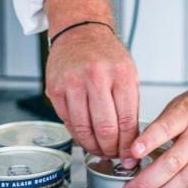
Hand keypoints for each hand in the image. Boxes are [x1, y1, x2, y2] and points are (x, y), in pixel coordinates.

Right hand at [45, 25, 138, 158]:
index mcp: (120, 74)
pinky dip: (77, 133)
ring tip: (100, 149)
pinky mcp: (55, 89)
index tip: (129, 155)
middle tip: (114, 155)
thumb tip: (131, 140)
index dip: (128, 145)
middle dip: (111, 149)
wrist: (80, 31)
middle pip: (105, 128)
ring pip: (84, 129)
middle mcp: (96, 77)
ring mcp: (73, 83)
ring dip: (93, 146)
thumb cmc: (105, 53)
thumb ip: (129, 105)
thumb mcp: (128, 73)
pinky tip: (85, 135)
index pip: (126, 121)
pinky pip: (68, 121)